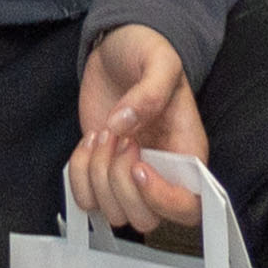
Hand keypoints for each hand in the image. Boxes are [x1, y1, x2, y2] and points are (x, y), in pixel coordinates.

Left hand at [68, 24, 209, 240]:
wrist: (118, 48)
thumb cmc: (147, 53)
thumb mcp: (159, 60)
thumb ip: (150, 91)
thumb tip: (124, 125)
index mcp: (187, 153)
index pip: (189, 207)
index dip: (162, 199)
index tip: (138, 165)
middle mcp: (161, 174)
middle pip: (145, 219)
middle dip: (120, 183)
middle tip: (115, 138)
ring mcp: (129, 177)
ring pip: (113, 213)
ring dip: (97, 176)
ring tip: (102, 133)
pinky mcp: (101, 173)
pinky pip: (86, 199)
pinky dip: (78, 176)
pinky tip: (87, 142)